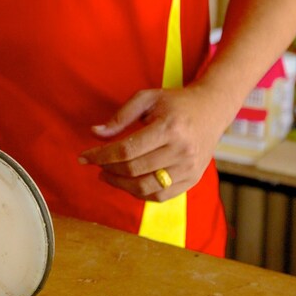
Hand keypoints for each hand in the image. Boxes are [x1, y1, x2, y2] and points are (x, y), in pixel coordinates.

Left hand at [78, 85, 238, 201]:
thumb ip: (120, 117)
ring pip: (145, 188)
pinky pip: (161, 196)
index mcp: (169, 128)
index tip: (83, 157)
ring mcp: (189, 168)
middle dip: (108, 169)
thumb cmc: (175, 102)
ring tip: (107, 174)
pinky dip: (139, 193)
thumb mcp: (147, 99)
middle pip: (134, 170)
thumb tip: (95, 133)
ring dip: (120, 185)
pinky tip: (127, 183)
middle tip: (96, 164)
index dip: (100, 156)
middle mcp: (181, 150)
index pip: (126, 150)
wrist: (212, 109)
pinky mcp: (193, 179)